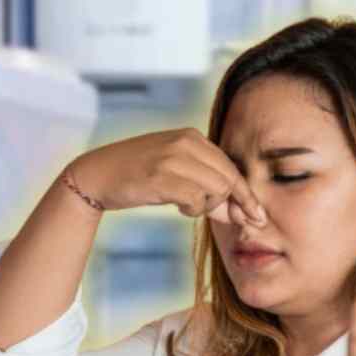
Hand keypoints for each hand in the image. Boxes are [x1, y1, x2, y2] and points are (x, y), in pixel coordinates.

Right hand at [71, 128, 266, 225]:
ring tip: (186, 205)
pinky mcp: (162, 176)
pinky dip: (193, 210)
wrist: (97, 175)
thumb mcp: (175, 172)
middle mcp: (186, 142)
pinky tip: (178, 206)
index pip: (231, 167)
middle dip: (231, 206)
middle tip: (223, 219)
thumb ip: (206, 186)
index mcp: (192, 137)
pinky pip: (197, 200)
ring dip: (207, 207)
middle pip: (229, 180)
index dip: (246, 195)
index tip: (257, 216)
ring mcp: (174, 158)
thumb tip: (238, 212)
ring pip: (216, 190)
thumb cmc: (138, 177)